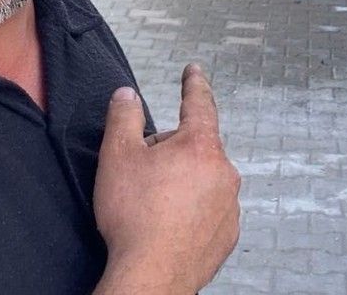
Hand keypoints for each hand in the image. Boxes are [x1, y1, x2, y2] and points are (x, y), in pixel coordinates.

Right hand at [92, 64, 240, 293]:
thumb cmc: (135, 217)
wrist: (152, 274)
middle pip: (194, 146)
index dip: (193, 84)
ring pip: (202, 178)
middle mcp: (223, 172)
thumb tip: (126, 96)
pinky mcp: (227, 233)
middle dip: (170, 152)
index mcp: (199, 146)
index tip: (194, 72)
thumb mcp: (117, 156)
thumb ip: (122, 117)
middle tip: (140, 173)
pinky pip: (208, 209)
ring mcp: (229, 205)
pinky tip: (166, 223)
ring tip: (151, 205)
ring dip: (181, 182)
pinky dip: (190, 210)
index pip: (198, 104)